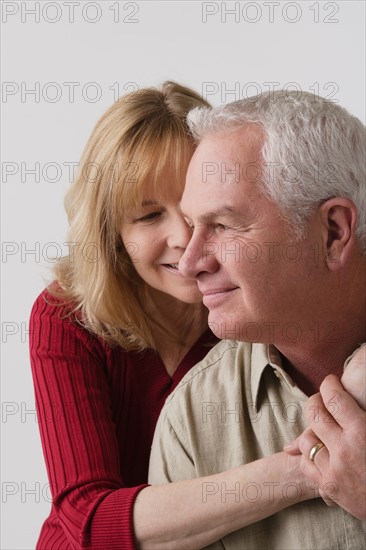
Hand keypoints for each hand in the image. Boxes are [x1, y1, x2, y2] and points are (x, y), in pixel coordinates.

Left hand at [284, 374, 365, 519]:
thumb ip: (363, 417)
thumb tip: (352, 403)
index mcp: (361, 432)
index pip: (334, 398)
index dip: (329, 385)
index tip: (331, 382)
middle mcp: (344, 449)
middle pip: (314, 414)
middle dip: (316, 401)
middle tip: (321, 399)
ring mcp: (333, 470)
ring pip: (307, 439)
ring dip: (313, 430)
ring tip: (321, 426)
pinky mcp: (329, 488)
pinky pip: (307, 464)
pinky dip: (310, 456)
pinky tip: (320, 451)